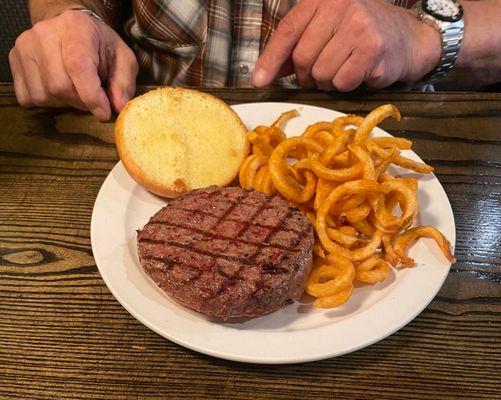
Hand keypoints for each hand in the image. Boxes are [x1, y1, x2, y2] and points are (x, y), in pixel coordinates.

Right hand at [9, 10, 138, 120]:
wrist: (72, 29)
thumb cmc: (100, 46)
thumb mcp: (122, 59)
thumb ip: (124, 83)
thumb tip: (118, 107)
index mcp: (76, 28)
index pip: (78, 67)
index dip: (91, 96)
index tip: (103, 113)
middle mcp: (45, 34)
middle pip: (59, 86)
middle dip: (81, 102)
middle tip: (93, 99)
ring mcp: (25, 47)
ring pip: (44, 95)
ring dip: (65, 103)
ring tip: (76, 90)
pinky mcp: (14, 59)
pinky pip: (28, 97)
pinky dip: (47, 102)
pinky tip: (59, 91)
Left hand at [252, 0, 440, 90]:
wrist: (411, 38)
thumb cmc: (363, 35)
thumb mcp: (328, 30)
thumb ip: (297, 47)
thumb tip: (266, 74)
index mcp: (323, 0)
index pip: (287, 31)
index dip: (270, 59)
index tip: (259, 81)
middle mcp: (340, 7)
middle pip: (302, 57)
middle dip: (307, 75)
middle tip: (321, 75)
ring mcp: (359, 26)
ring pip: (321, 73)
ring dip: (328, 83)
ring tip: (344, 71)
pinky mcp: (374, 48)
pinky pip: (343, 82)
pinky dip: (347, 85)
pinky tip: (361, 73)